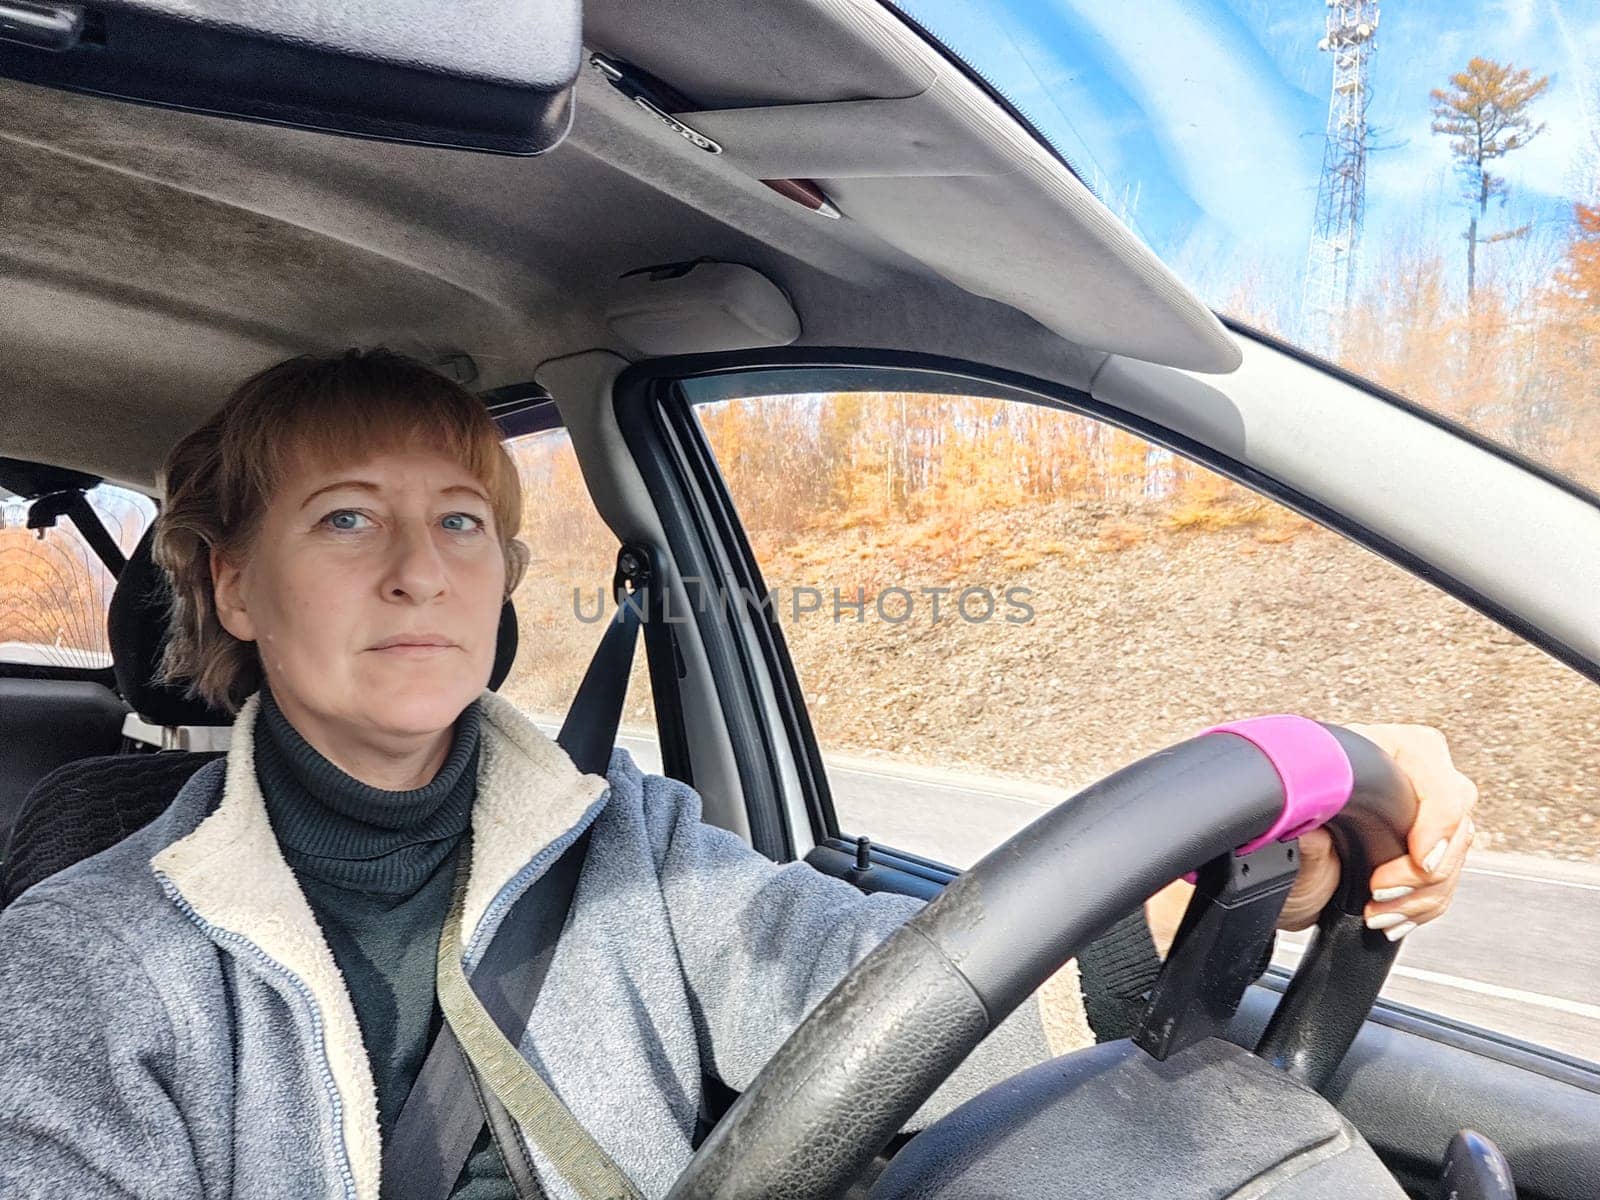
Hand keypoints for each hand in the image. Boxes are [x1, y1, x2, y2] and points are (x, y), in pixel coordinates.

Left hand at [1276, 722, 1477, 934]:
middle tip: (1381, 889)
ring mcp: (1414, 810)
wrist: (1271, 877)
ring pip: (1455, 854)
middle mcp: (1398, 772)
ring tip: (1377, 909)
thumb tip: (1311, 823)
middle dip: (1424, 869)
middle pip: (1455, 817)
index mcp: (1370, 747)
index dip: (1437, 818)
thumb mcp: (1283, 837)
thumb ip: (1303, 828)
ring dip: (1422, 894)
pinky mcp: (1419, 846)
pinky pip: (1446, 878)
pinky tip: (1392, 914)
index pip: (1432, 768)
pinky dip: (1422, 905)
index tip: (1422, 859)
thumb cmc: (1273, 842)